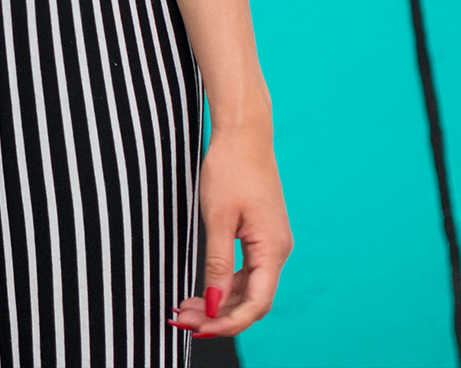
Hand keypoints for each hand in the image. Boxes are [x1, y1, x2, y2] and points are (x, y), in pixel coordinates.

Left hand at [171, 125, 292, 338]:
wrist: (244, 132)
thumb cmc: (230, 168)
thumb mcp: (217, 217)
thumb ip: (218, 263)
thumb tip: (215, 304)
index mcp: (272, 249)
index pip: (255, 304)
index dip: (228, 322)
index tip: (197, 328)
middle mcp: (278, 251)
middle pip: (252, 299)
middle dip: (219, 315)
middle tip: (182, 319)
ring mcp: (271, 242)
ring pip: (248, 286)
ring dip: (221, 300)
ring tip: (186, 307)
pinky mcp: (262, 233)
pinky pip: (247, 269)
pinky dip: (226, 282)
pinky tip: (205, 288)